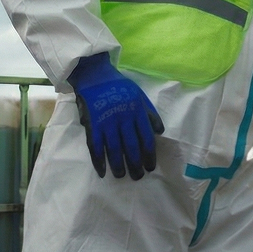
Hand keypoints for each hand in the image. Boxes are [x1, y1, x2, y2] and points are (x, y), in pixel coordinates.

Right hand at [67, 52, 163, 179]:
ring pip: (114, 150)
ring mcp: (107, 122)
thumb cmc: (119, 86)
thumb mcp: (139, 95)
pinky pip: (95, 146)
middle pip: (131, 147)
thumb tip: (160, 132)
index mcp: (136, 112)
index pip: (146, 139)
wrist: (95, 75)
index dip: (149, 155)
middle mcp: (123, 119)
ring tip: (122, 176)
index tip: (150, 166)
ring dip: (118, 165)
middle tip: (138, 176)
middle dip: (135, 165)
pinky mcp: (92, 124)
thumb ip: (150, 113)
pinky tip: (102, 172)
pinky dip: (98, 161)